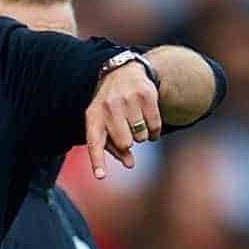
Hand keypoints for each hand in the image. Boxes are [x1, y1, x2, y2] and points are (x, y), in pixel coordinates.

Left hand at [86, 61, 161, 178]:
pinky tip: (148, 119)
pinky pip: (155, 126)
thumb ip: (115, 147)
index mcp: (93, 116)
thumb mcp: (105, 124)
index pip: (94, 142)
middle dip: (128, 141)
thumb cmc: (111, 106)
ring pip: (141, 137)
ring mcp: (127, 99)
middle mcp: (108, 107)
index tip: (101, 176)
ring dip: (141, 134)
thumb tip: (130, 164)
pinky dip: (154, 129)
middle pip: (125, 143)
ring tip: (135, 119)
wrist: (124, 72)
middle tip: (126, 128)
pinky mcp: (146, 95)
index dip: (97, 160)